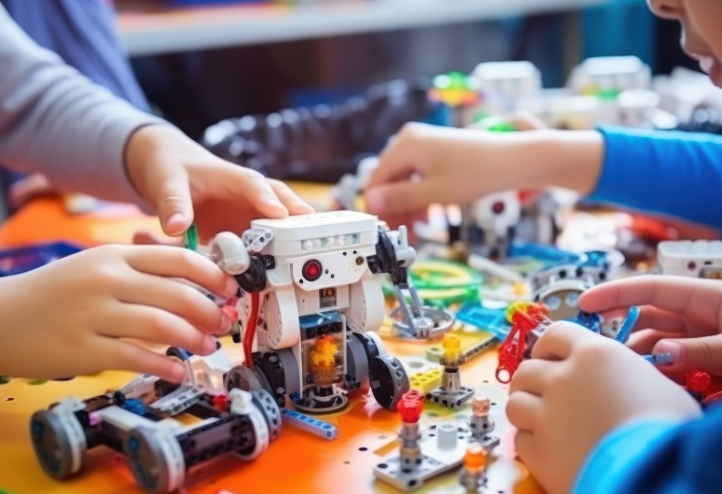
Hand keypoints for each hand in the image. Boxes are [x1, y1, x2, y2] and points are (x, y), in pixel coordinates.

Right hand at [0, 245, 237, 381]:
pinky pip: (134, 358)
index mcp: (115, 255)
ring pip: (160, 326)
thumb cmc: (58, 291)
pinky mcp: (82, 349)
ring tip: (209, 347)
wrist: (0, 315)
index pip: (178, 259)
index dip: (213, 275)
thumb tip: (196, 284)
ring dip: (194, 339)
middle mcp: (106, 280)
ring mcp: (93, 314)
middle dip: (210, 311)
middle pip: (176, 294)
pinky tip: (179, 369)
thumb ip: (142, 271)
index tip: (230, 289)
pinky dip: (164, 365)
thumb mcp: (98, 265)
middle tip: (224, 323)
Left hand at [125, 125, 314, 240]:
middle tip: (311, 236)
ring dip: (290, 240)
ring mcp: (248, 214)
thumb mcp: (165, 181)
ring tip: (304, 258)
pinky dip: (271, 257)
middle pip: (279, 203)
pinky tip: (278, 276)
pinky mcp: (243, 231)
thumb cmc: (170, 167)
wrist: (168, 168)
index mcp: (232, 177)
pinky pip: (261, 244)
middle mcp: (248, 195)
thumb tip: (176, 227)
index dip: (268, 200)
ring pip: (276, 226)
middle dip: (296, 218)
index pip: (254, 185)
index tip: (279, 215)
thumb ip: (172, 203)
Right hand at [363, 123, 602, 224]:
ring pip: (405, 181)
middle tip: (404, 235)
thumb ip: (399, 198)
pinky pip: (419, 176)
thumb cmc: (477, 174)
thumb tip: (370, 203)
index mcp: (405, 145)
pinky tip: (429, 216)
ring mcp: (424, 144)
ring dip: (409, 206)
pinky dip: (421, 196)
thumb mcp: (434, 193)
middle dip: (396, 209)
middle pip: (390, 180)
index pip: (376, 180)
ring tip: (418, 230)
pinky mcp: (437, 151)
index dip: (379, 208)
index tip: (384, 231)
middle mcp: (411, 139)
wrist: (515, 160)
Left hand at [507, 322, 700, 493]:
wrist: (657, 473)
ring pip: (515, 402)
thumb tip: (617, 380)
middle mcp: (562, 378)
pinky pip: (520, 439)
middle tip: (544, 394)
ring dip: (526, 409)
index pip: (556, 333)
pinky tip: (548, 448)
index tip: (550, 356)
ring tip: (542, 421)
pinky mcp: (538, 450)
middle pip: (527, 369)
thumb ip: (623, 374)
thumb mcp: (656, 385)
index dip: (549, 345)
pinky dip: (530, 442)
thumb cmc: (669, 428)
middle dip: (532, 380)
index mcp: (593, 354)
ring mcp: (545, 414)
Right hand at [580, 275, 721, 375]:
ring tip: (621, 371)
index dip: (615, 293)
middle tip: (594, 343)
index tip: (585, 302)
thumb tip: (661, 353)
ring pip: (659, 344)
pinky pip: (675, 365)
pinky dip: (660, 373)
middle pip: (649, 316)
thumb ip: (701, 349)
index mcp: (708, 297)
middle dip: (621, 328)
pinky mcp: (708, 364)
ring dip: (640, 356)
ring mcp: (704, 339)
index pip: (651, 288)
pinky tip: (646, 382)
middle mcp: (702, 316)